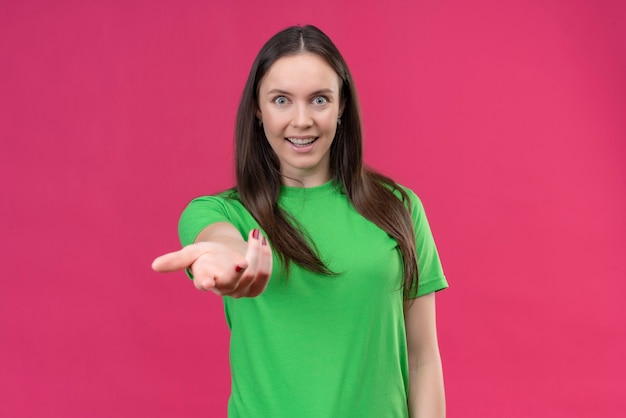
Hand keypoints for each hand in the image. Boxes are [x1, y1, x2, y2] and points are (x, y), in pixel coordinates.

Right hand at [152, 229, 271, 297]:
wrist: (227, 258)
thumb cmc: (207, 255)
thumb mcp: (192, 253)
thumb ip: (176, 260)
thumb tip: (154, 266)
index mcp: (204, 278)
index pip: (203, 282)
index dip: (205, 282)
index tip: (207, 282)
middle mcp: (222, 287)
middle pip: (233, 281)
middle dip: (241, 270)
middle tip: (244, 256)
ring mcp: (240, 290)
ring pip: (253, 275)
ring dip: (256, 253)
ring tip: (255, 233)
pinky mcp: (255, 288)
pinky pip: (265, 276)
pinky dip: (266, 258)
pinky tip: (264, 242)